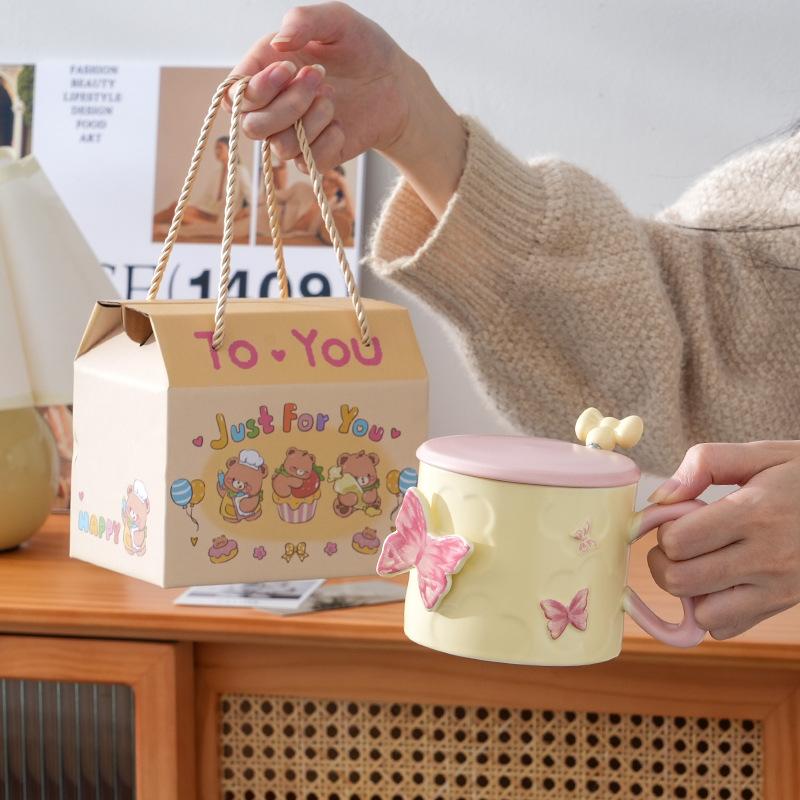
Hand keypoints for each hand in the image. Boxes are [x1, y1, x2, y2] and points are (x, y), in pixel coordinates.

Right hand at [231, 2, 465, 215]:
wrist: (396, 82)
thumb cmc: (362, 47)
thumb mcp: (337, 20)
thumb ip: (304, 20)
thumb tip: (279, 42)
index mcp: (266, 72)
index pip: (234, 95)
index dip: (255, 88)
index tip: (288, 68)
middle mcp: (274, 107)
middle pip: (253, 126)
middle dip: (287, 104)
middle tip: (320, 76)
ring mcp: (295, 134)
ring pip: (280, 147)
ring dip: (309, 121)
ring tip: (333, 98)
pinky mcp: (317, 156)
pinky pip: (307, 163)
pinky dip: (326, 143)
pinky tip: (341, 125)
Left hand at [646, 441, 799, 638]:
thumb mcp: (762, 454)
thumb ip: (705, 463)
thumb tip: (661, 497)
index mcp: (756, 513)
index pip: (678, 541)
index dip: (663, 529)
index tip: (673, 517)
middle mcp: (767, 557)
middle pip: (680, 581)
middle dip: (662, 561)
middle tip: (676, 543)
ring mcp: (778, 589)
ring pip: (702, 614)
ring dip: (687, 590)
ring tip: (698, 562)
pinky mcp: (782, 607)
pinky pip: (726, 628)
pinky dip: (711, 611)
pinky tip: (719, 581)